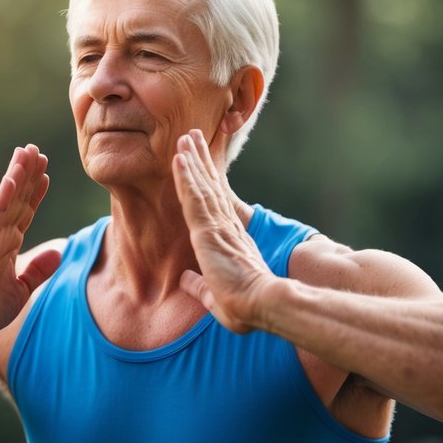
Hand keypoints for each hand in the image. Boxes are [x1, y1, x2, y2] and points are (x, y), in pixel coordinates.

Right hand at [0, 144, 60, 339]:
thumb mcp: (21, 290)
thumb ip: (38, 271)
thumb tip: (58, 252)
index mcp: (6, 245)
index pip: (24, 213)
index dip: (35, 193)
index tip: (46, 174)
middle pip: (17, 199)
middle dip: (28, 175)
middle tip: (37, 150)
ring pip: (6, 200)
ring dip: (17, 175)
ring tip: (27, 152)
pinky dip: (4, 196)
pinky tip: (12, 178)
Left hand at [172, 129, 274, 333]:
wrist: (263, 304)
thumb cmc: (246, 306)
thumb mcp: (216, 298)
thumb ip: (200, 287)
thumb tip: (184, 280)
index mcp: (229, 241)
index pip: (214, 206)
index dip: (206, 183)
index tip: (199, 164)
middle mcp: (225, 228)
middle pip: (209, 187)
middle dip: (200, 161)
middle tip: (192, 137)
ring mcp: (218, 226)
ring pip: (201, 186)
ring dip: (192, 160)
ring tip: (186, 137)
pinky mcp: (210, 229)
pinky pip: (194, 197)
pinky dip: (186, 176)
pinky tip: (179, 158)